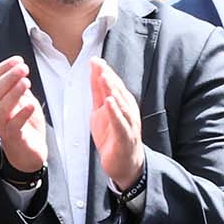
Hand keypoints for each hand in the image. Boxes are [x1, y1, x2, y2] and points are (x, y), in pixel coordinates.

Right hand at [0, 56, 47, 175]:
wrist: (29, 155)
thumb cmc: (27, 127)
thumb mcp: (25, 102)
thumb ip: (21, 88)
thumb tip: (20, 69)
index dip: (4, 68)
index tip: (18, 59)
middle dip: (9, 77)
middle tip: (24, 68)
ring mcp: (3, 126)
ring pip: (2, 108)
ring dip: (14, 92)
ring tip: (26, 82)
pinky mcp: (14, 139)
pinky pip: (13, 126)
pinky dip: (21, 115)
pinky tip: (30, 105)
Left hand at [92, 60, 143, 191]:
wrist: (124, 164)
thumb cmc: (113, 137)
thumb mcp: (101, 112)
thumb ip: (98, 93)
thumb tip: (94, 73)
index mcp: (122, 103)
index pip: (113, 85)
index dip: (104, 72)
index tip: (94, 60)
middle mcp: (128, 111)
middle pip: (118, 91)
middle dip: (108, 77)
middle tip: (99, 64)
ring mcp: (128, 124)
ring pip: (121, 104)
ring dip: (113, 89)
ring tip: (104, 77)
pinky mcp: (125, 137)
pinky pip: (120, 123)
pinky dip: (115, 112)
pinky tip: (109, 102)